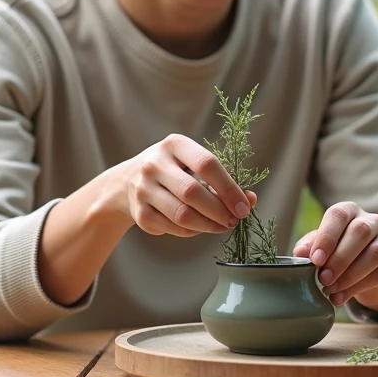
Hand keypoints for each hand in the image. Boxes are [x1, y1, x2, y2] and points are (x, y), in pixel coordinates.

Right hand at [111, 133, 255, 236]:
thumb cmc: (173, 171)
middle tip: (234, 220)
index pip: (207, 164)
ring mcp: (144, 189)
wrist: (127, 182)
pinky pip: (174, 228)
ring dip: (208, 225)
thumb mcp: (193, 164)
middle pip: (193, 193)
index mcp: (174, 144)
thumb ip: (222, 180)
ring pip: (183, 215)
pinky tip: (199, 226)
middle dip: (219, 211)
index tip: (244, 206)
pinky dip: (192, 231)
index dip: (229, 188)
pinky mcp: (140, 213)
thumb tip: (250, 200)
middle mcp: (155, 164)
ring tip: (222, 226)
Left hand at [292, 202, 377, 312]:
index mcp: (349, 211)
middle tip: (323, 279)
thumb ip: (310, 247)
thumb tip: (299, 253)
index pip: (338, 215)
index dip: (327, 237)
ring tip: (331, 290)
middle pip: (359, 233)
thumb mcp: (322, 248)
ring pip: (374, 254)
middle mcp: (373, 220)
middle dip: (339, 259)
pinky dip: (361, 286)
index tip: (315, 260)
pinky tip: (344, 296)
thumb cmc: (338, 253)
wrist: (368, 273)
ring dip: (350, 275)